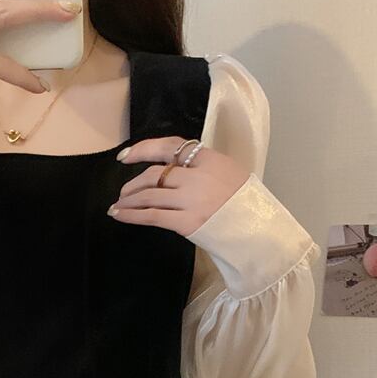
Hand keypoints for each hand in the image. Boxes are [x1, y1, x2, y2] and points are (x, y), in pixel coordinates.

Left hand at [107, 137, 250, 238]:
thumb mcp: (228, 172)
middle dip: (133, 183)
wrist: (258, 231)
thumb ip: (201, 167)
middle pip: (155, 175)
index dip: (143, 149)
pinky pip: (151, 216)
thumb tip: (172, 169)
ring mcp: (191, 200)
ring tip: (117, 206)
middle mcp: (198, 177)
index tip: (125, 156)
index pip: (170, 146)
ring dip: (128, 200)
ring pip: (149, 195)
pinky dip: (131, 215)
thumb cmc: (244, 203)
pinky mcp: (186, 223)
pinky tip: (120, 216)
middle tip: (123, 192)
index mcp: (209, 159)